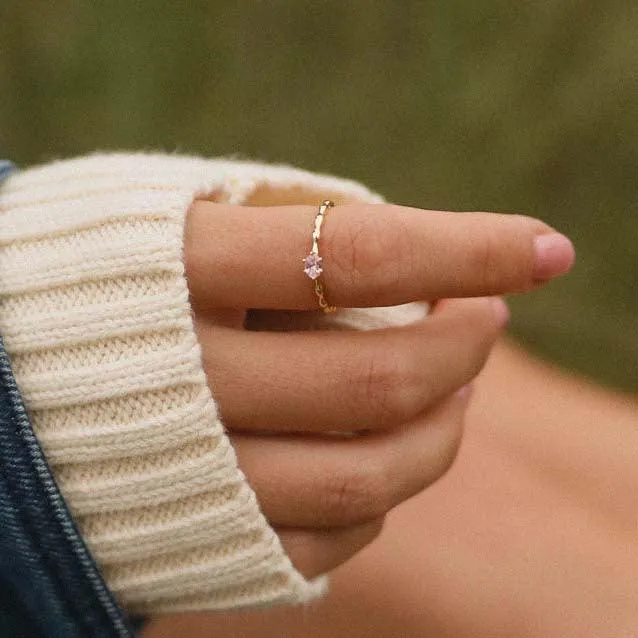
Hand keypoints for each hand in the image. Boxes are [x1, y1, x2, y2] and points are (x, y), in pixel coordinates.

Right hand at [182, 200, 573, 577]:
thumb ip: (281, 222)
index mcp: (172, 274)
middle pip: (373, 381)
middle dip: (463, 344)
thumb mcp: (173, 215)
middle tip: (490, 312)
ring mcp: (185, 477)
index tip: (545, 246)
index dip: (467, 247)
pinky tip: (387, 453)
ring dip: (440, 431)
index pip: (356, 254)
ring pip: (360, 482)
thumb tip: (406, 242)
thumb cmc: (94, 273)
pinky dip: (376, 499)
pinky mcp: (191, 543)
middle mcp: (179, 382)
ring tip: (462, 385)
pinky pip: (321, 542)